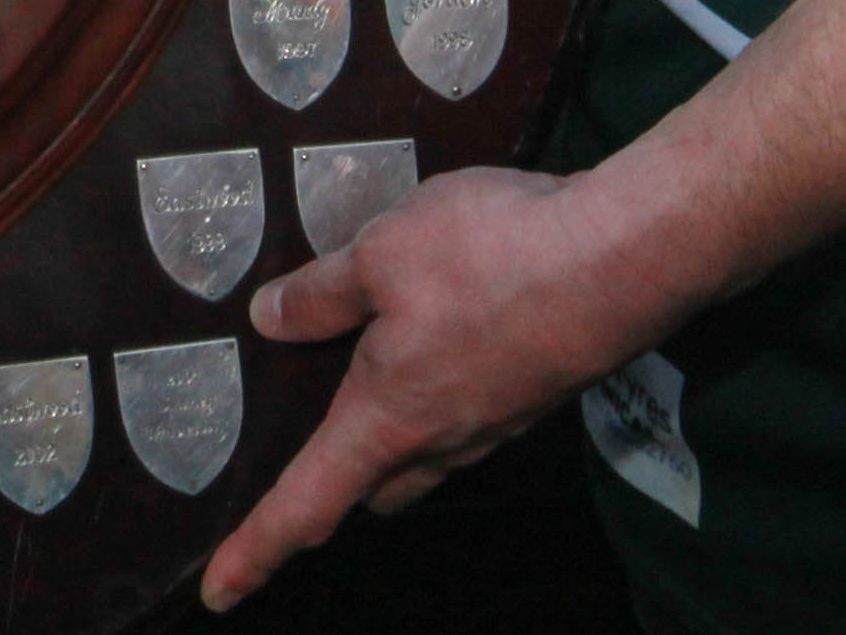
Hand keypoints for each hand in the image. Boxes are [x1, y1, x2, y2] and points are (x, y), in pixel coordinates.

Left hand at [204, 165, 662, 608]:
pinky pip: (473, 409)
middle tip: (305, 443)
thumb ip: (322, 293)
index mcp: (387, 420)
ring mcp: (497, 420)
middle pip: (374, 486)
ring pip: (429, 451)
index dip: (255, 552)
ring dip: (397, 428)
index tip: (219, 591)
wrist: (626, 259)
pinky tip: (446, 328)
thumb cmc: (495, 259)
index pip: (305, 506)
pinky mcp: (537, 391)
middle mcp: (442, 438)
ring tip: (375, 365)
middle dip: (338, 478)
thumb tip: (271, 319)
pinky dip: (446, 386)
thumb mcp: (381, 253)